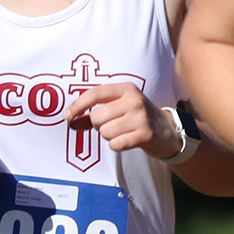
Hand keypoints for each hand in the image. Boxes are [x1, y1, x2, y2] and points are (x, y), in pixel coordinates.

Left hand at [64, 83, 179, 158]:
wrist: (166, 131)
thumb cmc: (136, 117)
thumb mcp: (118, 108)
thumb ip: (94, 113)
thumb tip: (71, 122)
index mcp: (125, 88)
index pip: (94, 94)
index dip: (77, 106)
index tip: (67, 117)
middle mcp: (134, 100)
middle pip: (96, 117)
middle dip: (98, 125)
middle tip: (112, 125)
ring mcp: (141, 117)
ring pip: (104, 132)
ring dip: (108, 136)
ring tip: (122, 132)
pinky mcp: (145, 134)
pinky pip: (116, 143)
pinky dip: (116, 145)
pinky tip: (127, 140)